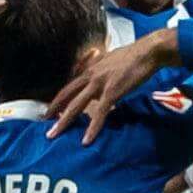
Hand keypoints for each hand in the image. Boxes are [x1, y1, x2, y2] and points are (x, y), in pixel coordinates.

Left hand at [48, 32, 172, 140]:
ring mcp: (100, 84)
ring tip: (54, 134)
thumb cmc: (133, 56)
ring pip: (76, 105)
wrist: (147, 52)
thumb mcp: (110, 61)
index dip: (57, 100)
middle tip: (44, 125)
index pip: (68, 87)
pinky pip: (100, 113)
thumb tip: (99, 84)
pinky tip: (87, 140)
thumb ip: (101, 72)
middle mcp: (90, 76)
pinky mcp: (112, 92)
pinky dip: (92, 128)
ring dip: (64, 121)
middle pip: (66, 96)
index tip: (48, 111)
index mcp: (90, 70)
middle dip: (53, 111)